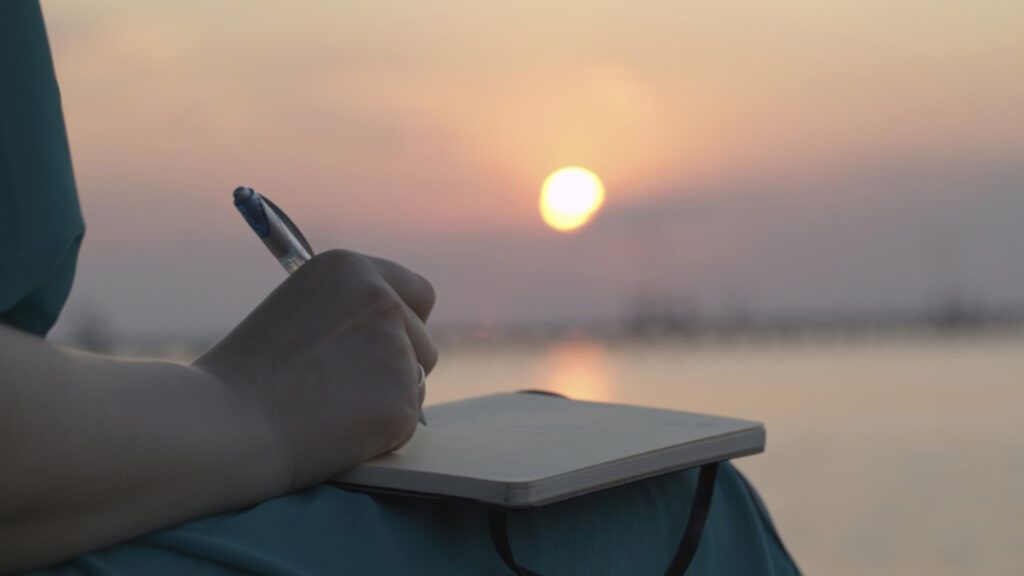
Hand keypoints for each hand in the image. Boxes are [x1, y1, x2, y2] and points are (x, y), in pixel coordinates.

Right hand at [194, 250, 436, 491]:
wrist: (223, 424)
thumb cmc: (244, 378)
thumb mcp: (296, 313)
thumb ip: (346, 315)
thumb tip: (391, 336)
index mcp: (350, 269)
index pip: (417, 293)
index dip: (406, 323)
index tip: (390, 346)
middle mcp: (381, 299)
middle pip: (423, 342)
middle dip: (398, 368)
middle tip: (344, 391)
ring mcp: (396, 348)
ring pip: (416, 383)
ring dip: (386, 400)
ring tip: (327, 409)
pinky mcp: (402, 399)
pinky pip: (406, 422)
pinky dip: (379, 434)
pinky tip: (334, 432)